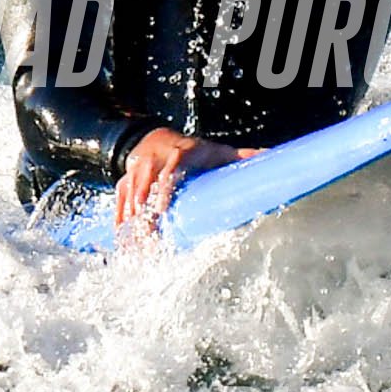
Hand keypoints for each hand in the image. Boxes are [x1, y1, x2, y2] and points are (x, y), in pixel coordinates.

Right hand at [113, 127, 248, 244]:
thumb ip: (243, 156)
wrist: (157, 139)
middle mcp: (154, 160)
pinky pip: (119, 204)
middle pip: (145, 190)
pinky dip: (119, 224)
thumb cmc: (196, 152)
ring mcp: (136, 171)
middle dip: (144, 219)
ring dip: (130, 226)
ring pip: (129, 200)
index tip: (160, 211)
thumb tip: (271, 155)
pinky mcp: (124, 181)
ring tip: (137, 252)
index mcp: (180, 154)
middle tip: (150, 244)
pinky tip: (122, 246)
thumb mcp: (218, 151)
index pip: (168, 172)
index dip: (162, 191)